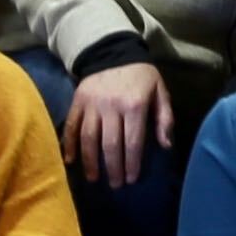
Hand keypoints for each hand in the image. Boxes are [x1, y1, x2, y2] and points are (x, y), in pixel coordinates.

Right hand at [68, 61, 175, 187]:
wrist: (113, 51)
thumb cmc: (141, 76)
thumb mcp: (160, 92)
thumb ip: (164, 118)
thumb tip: (166, 146)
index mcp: (134, 105)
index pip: (133, 142)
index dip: (132, 163)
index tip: (131, 179)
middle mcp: (112, 106)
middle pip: (110, 144)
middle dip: (113, 168)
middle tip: (115, 184)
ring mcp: (92, 104)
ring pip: (89, 138)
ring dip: (91, 161)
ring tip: (94, 178)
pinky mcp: (78, 102)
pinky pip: (72, 126)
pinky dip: (69, 144)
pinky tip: (70, 161)